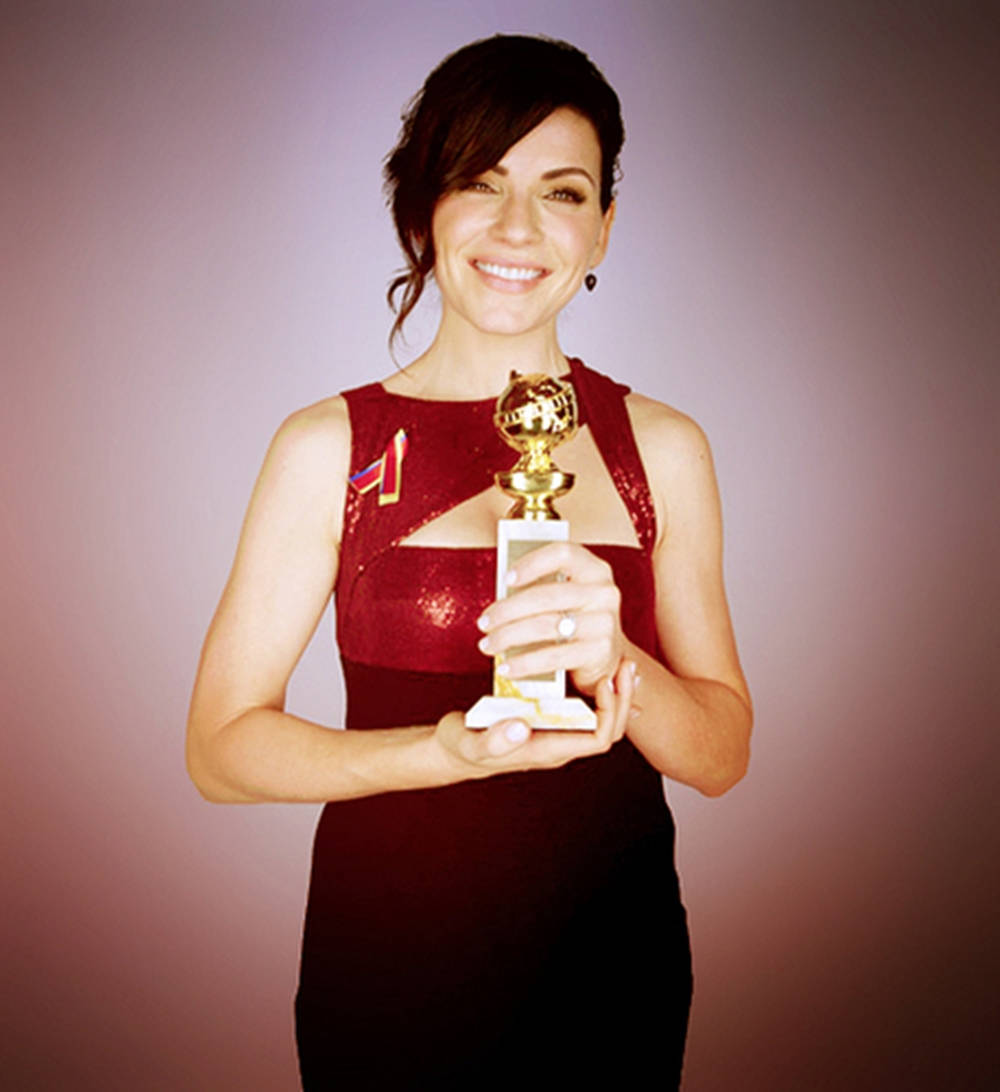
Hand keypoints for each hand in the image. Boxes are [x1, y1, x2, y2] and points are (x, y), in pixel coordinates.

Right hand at [433, 658, 635, 776]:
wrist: (450, 749)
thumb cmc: (460, 747)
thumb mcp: (470, 743)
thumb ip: (493, 741)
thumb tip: (521, 727)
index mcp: (548, 750)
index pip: (599, 739)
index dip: (610, 711)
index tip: (604, 680)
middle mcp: (558, 742)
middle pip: (608, 728)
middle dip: (622, 698)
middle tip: (624, 665)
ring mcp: (554, 731)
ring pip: (598, 716)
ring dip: (611, 691)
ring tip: (617, 661)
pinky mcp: (546, 718)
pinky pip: (580, 707)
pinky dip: (591, 687)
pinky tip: (589, 665)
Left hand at [476, 541, 627, 695]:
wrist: (610, 655)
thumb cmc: (577, 619)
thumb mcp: (567, 597)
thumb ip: (541, 588)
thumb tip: (499, 600)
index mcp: (594, 569)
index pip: (562, 554)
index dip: (532, 563)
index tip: (506, 579)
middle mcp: (603, 593)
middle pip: (545, 596)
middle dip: (507, 610)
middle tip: (484, 622)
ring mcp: (603, 623)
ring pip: (545, 626)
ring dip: (508, 637)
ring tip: (488, 645)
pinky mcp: (599, 652)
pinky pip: (553, 657)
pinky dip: (524, 664)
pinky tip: (507, 668)